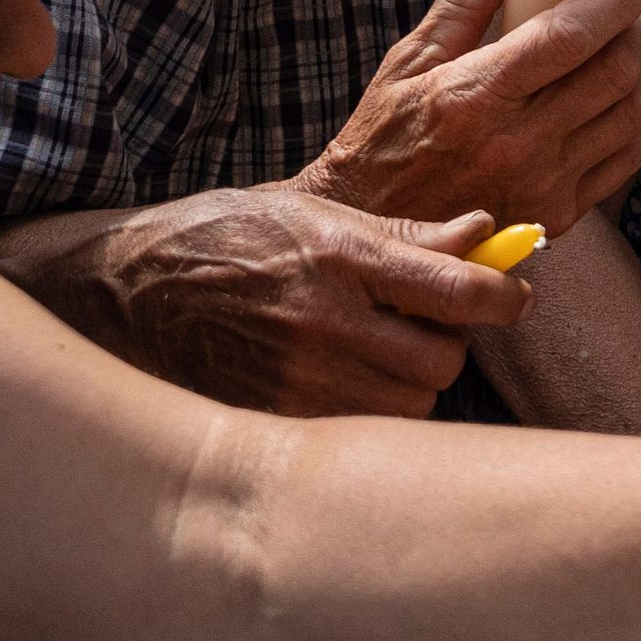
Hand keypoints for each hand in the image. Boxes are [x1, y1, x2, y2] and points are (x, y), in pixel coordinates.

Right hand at [90, 188, 529, 413]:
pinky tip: (337, 378)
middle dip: (444, 344)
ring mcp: (303, 379)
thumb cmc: (225, 238)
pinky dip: (366, 410)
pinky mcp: (281, 421)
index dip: (503, 296)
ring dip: (408, 381)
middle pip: (444, 361)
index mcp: (342, 257)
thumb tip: (486, 232)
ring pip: (410, 404)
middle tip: (418, 323)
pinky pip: (362, 430)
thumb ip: (404, 232)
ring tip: (370, 350)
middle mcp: (328, 323)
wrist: (128, 292)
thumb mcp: (312, 210)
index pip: (460, 290)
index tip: (512, 296)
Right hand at [297, 0, 640, 239]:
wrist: (378, 237)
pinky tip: (605, 107)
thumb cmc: (385, 139)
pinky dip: (626, 126)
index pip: (570, 36)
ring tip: (617, 54)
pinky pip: (621, 161)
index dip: (616, 0)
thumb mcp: (409, 62)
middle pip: (614, 73)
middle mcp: (518, 143)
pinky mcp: (557, 217)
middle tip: (629, 11)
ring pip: (628, 117)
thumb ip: (464, 0)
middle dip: (635, 30)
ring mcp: (543, 185)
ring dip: (636, 76)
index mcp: (477, 95)